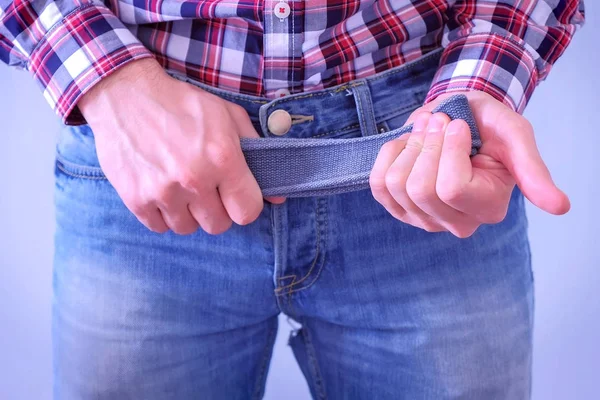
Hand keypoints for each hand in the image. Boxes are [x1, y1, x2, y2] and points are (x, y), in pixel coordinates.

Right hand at [79, 59, 283, 234]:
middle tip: (207, 188)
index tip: (236, 195)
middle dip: (217, 209)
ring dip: (189, 213)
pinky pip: (160, 227)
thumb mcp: (227, 115)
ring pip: (188, 228)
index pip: (247, 212)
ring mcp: (163, 192)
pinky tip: (162, 190)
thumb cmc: (181, 104)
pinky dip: (163, 214)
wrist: (124, 95)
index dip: (244, 205)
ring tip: (181, 186)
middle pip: (218, 225)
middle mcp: (194, 179)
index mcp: (222, 158)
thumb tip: (277, 194)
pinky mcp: (136, 199)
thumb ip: (257, 151)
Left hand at [369, 91, 569, 237]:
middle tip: (441, 124)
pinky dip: (389, 154)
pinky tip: (408, 145)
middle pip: (420, 189)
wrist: (457, 117)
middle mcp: (457, 223)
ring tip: (428, 131)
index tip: (459, 125)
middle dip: (426, 144)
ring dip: (409, 145)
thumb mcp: (515, 136)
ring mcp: (424, 220)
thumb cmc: (488, 125)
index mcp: (488, 208)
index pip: (451, 187)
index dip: (449, 147)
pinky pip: (378, 183)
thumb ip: (533, 170)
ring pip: (396, 185)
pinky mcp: (399, 209)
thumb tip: (561, 208)